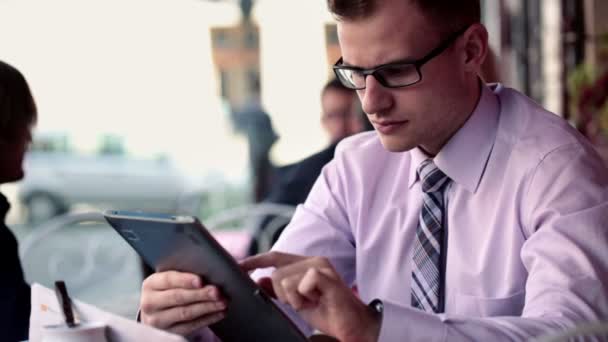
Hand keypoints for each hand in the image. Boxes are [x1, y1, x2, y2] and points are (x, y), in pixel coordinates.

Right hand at [139, 271, 226, 335]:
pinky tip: (220, 313)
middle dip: (200, 294)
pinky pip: (190, 326)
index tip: (200, 280)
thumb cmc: (172, 286)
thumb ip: (190, 268)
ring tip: (223, 302)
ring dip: (207, 307)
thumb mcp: (174, 276)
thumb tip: (224, 264)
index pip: (168, 279)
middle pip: (178, 297)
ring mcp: (158, 320)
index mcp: (151, 284)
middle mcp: (150, 303)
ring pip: (185, 313)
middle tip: (217, 291)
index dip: (185, 280)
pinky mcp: (169, 332)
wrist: (158, 309)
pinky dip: (207, 319)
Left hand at [241, 252, 379, 341]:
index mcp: (306, 264)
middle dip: (283, 294)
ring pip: (283, 279)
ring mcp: (320, 266)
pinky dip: (302, 297)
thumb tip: (259, 280)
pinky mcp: (324, 274)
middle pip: (276, 272)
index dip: (255, 261)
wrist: (353, 326)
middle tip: (304, 302)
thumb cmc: (328, 313)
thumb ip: (279, 291)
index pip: (275, 257)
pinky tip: (316, 301)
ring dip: (293, 298)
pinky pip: (297, 284)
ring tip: (312, 302)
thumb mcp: (297, 302)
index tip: (238, 266)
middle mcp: (313, 260)